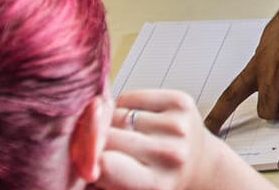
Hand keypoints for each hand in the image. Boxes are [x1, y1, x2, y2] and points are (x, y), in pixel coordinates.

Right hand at [98, 89, 268, 188]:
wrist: (200, 164)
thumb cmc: (157, 179)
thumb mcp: (128, 187)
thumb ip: (102, 172)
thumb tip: (77, 146)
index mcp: (156, 183)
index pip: (104, 163)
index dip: (88, 159)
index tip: (84, 160)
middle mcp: (170, 154)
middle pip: (108, 136)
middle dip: (95, 139)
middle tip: (97, 146)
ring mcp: (178, 125)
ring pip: (117, 114)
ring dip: (109, 123)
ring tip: (121, 135)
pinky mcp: (181, 101)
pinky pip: (131, 97)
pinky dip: (124, 105)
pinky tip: (133, 119)